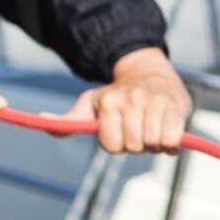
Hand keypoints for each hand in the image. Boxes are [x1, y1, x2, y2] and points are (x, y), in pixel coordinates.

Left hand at [65, 46, 190, 153]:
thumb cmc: (118, 94)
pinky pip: (172, 141)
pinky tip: (167, 130)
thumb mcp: (91, 104)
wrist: (152, 73)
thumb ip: (68, 120)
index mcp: (109, 102)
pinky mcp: (177, 108)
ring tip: (152, 127)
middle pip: (132, 147)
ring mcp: (155, 102)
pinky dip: (171, 143)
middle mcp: (131, 99)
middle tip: (138, 128)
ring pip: (153, 144)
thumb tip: (43, 120)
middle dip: (136, 144)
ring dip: (154, 143)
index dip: (117, 143)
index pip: (112, 146)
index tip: (120, 129)